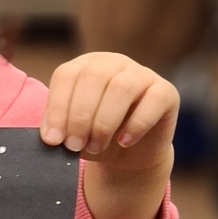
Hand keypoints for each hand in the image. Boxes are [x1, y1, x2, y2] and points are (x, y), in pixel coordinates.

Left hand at [41, 52, 177, 218]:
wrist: (130, 155)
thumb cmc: (95, 139)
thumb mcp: (72, 133)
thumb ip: (61, 129)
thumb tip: (51, 136)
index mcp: (85, 66)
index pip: (67, 75)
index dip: (57, 108)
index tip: (53, 140)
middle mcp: (113, 63)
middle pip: (94, 77)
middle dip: (80, 117)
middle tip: (74, 146)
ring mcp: (142, 74)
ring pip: (122, 87)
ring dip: (104, 122)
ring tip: (97, 146)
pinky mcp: (166, 92)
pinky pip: (153, 100)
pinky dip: (136, 124)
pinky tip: (124, 142)